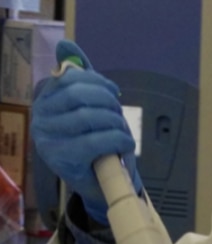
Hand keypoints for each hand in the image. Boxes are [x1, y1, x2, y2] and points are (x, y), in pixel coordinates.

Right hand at [30, 40, 141, 224]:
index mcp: (45, 101)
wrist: (102, 183)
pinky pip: (97, 140)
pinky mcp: (63, 160)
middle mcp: (40, 118)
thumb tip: (66, 45)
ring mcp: (48, 140)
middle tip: (119, 116)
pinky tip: (125, 145)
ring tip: (121, 134)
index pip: (70, 78)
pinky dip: (119, 140)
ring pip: (91, 117)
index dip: (98, 81)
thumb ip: (79, 76)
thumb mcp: (89, 107)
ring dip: (116, 124)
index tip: (114, 92)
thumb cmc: (96, 142)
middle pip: (80, 95)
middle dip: (109, 103)